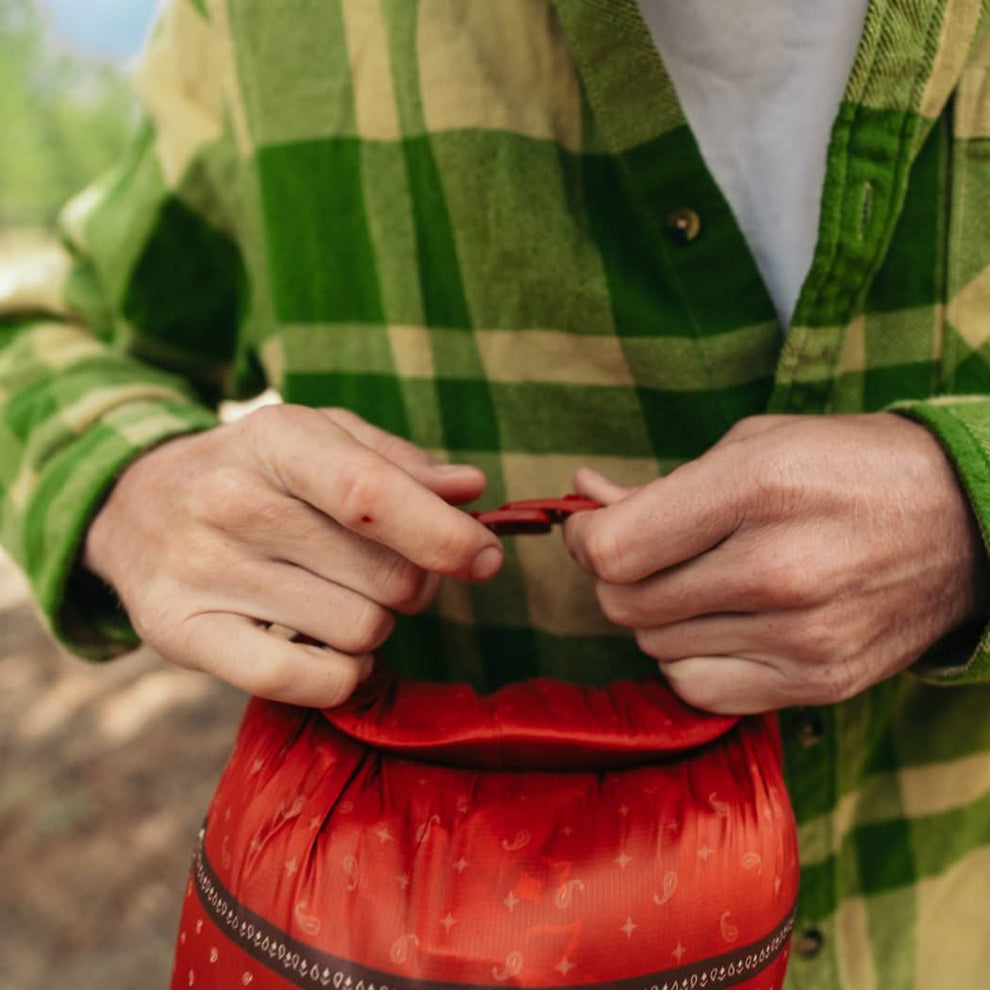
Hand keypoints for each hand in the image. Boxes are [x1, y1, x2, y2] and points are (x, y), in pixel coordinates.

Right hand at [83, 405, 502, 706]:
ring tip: (337, 597)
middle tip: (385, 571)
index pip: (371, 495)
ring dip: (374, 625)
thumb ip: (398, 463)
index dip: (444, 535)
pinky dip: (343, 674)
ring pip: (359, 631)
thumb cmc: (254, 472)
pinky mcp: (183, 633)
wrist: (132, 506)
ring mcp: (204, 571)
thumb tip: (469, 490)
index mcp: (277, 439)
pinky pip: (307, 680)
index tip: (487, 559)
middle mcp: (233, 501)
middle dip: (413, 584)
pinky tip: (329, 647)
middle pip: (385, 578)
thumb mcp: (320, 441)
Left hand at [564, 413, 987, 713]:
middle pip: (627, 603)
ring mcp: (803, 637)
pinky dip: (685, 658)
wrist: (964, 522)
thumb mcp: (754, 443)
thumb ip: (660, 483)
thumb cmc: (847, 467)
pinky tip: (712, 624)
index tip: (589, 525)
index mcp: (759, 488)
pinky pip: (699, 688)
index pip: (616, 547)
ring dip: (652, 614)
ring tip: (689, 579)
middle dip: (612, 574)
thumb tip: (583, 496)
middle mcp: (780, 570)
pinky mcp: (818, 682)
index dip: (583, 538)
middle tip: (638, 549)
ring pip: (655, 647)